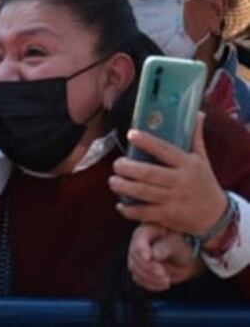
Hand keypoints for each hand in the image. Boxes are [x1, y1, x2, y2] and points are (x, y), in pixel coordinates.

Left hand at [111, 114, 228, 236]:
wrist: (216, 216)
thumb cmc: (204, 183)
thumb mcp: (202, 160)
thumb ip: (194, 138)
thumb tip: (197, 113)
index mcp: (188, 164)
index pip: (165, 150)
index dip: (147, 142)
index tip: (131, 134)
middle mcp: (181, 181)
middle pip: (148, 173)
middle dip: (127, 168)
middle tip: (116, 164)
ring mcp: (174, 200)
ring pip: (143, 192)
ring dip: (123, 186)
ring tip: (113, 181)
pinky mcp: (169, 217)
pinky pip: (145, 212)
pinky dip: (129, 209)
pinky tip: (120, 204)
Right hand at [128, 223, 204, 291]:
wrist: (187, 259)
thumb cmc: (182, 246)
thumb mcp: (177, 244)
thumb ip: (166, 247)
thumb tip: (154, 255)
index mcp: (146, 232)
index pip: (138, 240)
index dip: (141, 249)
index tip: (148, 258)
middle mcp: (138, 244)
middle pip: (134, 256)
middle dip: (148, 267)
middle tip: (163, 274)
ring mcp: (137, 257)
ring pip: (134, 269)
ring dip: (149, 277)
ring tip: (167, 280)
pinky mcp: (139, 270)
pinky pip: (138, 279)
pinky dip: (150, 284)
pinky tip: (164, 285)